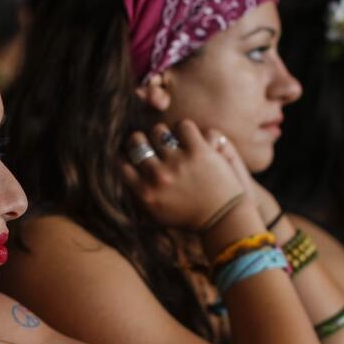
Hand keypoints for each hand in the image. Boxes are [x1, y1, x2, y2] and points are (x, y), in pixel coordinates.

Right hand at [121, 120, 243, 230]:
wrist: (223, 217)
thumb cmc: (188, 216)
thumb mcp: (156, 213)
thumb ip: (137, 193)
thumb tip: (121, 168)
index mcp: (145, 193)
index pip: (121, 162)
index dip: (127, 154)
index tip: (135, 154)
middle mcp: (158, 177)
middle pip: (137, 141)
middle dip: (143, 140)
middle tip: (152, 144)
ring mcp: (178, 163)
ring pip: (158, 130)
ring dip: (165, 134)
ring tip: (173, 142)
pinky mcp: (198, 151)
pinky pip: (183, 125)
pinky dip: (186, 129)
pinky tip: (189, 139)